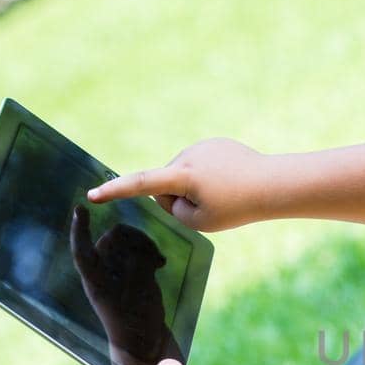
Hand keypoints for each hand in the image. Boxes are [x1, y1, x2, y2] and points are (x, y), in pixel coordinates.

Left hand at [71, 206, 182, 364]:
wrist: (148, 348)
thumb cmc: (139, 326)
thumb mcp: (140, 294)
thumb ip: (136, 265)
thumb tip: (136, 245)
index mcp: (96, 282)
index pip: (82, 251)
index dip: (79, 230)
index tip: (80, 209)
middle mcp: (104, 276)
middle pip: (110, 240)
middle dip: (131, 239)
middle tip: (153, 254)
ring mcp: (119, 277)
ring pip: (126, 245)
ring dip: (143, 245)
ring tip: (158, 261)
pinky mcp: (134, 279)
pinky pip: (138, 254)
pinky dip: (150, 253)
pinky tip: (161, 265)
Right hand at [88, 137, 273, 231]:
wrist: (273, 184)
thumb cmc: (238, 207)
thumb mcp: (200, 220)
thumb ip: (173, 208)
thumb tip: (166, 191)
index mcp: (183, 176)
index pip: (141, 184)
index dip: (115, 191)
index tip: (92, 195)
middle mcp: (188, 156)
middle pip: (166, 184)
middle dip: (179, 198)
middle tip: (212, 205)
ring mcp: (201, 146)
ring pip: (182, 175)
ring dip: (195, 187)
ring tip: (225, 192)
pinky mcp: (214, 144)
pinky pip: (199, 166)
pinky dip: (208, 177)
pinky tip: (229, 181)